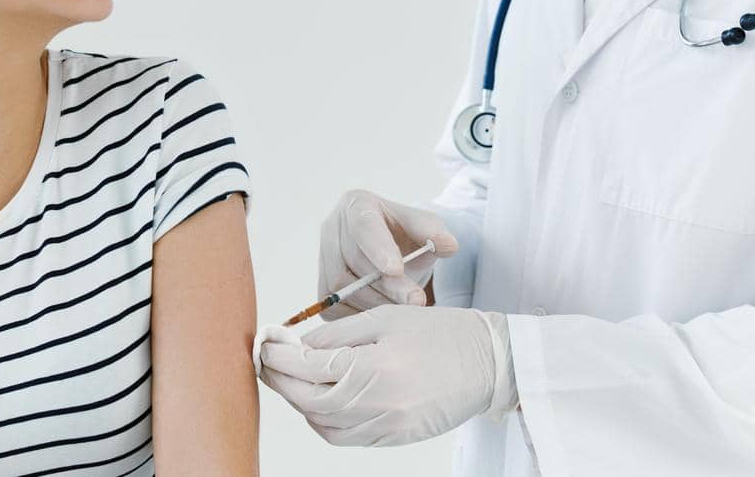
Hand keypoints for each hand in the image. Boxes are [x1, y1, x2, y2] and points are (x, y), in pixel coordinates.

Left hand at [257, 304, 515, 446]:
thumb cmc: (442, 333)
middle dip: (280, 380)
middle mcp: (378, 405)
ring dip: (299, 401)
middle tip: (268, 359)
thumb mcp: (388, 317)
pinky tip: (320, 398)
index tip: (265, 343)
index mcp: (375, 368)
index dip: (278, 357)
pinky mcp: (393, 439)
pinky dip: (323, 419)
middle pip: (307, 400)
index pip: (308, 368)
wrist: (489, 363)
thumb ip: (339, 333)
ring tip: (292, 376)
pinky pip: (344, 437)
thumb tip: (298, 345)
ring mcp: (386, 427)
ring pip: (321, 423)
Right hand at [318, 189, 458, 316]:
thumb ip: (434, 233)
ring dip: (375, 302)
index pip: (363, 226)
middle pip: (352, 261)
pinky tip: (385, 315)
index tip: (396, 269)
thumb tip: (448, 244)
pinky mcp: (322, 287)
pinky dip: (360, 315)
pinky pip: (335, 308)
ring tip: (405, 308)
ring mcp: (323, 258)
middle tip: (416, 300)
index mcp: (356, 205)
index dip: (377, 248)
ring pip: (340, 287)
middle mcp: (332, 228)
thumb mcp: (424, 227)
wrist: (389, 253)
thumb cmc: (406, 236)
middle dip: (385, 284)